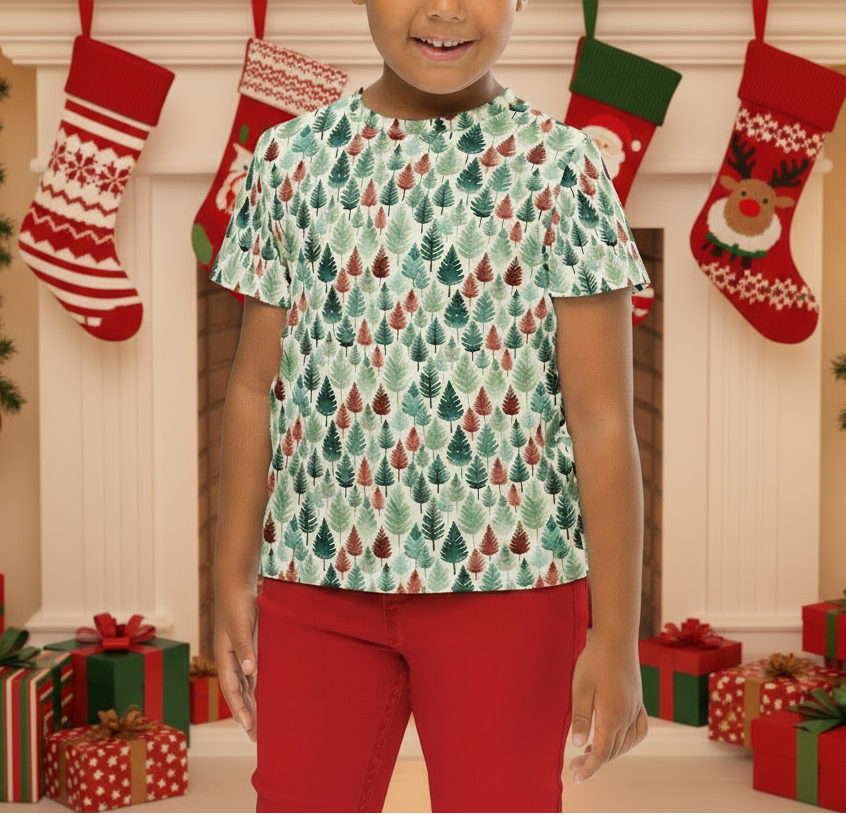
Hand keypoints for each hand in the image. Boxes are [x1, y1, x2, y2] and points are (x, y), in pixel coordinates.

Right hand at [214, 587, 258, 740]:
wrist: (236, 585)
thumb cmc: (236, 604)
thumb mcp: (240, 625)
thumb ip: (244, 648)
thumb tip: (250, 671)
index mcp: (224, 657)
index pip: (232, 688)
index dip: (239, 707)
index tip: (247, 725)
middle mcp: (230, 660)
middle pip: (237, 692)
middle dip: (245, 713)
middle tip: (255, 737)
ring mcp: (238, 655)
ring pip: (245, 686)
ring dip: (252, 704)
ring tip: (259, 725)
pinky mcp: (247, 649)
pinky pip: (252, 674)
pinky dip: (256, 689)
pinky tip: (264, 699)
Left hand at [568, 633, 647, 784]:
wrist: (616, 639)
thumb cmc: (594, 661)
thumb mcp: (580, 688)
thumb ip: (580, 717)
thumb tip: (577, 745)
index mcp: (612, 716)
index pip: (601, 753)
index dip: (589, 768)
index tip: (575, 777)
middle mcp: (627, 717)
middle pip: (612, 751)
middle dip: (594, 763)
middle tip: (574, 766)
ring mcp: (635, 709)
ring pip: (625, 744)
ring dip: (609, 753)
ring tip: (589, 754)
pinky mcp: (638, 701)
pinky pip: (639, 731)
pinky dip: (629, 742)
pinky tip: (618, 741)